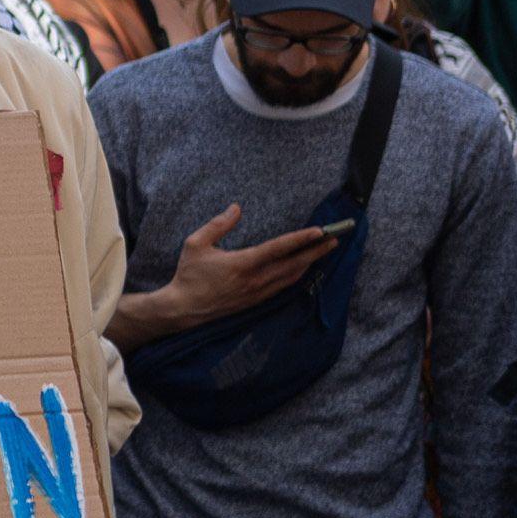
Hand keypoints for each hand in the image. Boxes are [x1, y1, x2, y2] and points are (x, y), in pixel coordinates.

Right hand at [165, 204, 338, 327]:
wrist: (181, 309)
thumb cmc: (188, 275)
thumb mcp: (195, 244)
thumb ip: (218, 225)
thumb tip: (236, 208)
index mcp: (242, 264)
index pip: (278, 248)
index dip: (301, 238)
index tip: (320, 230)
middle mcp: (254, 280)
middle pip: (294, 264)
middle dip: (316, 251)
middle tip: (335, 238)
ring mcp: (256, 293)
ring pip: (291, 277)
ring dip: (310, 263)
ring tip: (324, 250)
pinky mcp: (254, 302)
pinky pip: (282, 287)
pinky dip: (296, 276)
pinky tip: (303, 268)